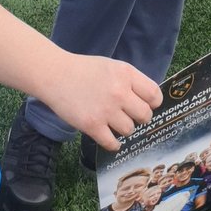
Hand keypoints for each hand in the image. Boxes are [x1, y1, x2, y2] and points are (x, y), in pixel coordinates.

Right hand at [44, 53, 161, 150]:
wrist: (56, 75)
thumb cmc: (85, 70)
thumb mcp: (113, 67)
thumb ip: (130, 81)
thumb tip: (148, 100)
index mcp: (126, 74)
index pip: (154, 95)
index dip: (153, 103)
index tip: (147, 105)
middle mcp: (119, 92)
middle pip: (145, 115)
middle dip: (140, 117)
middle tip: (130, 116)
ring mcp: (106, 110)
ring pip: (130, 130)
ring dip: (124, 129)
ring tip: (114, 123)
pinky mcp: (92, 126)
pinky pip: (113, 143)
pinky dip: (113, 143)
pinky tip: (109, 137)